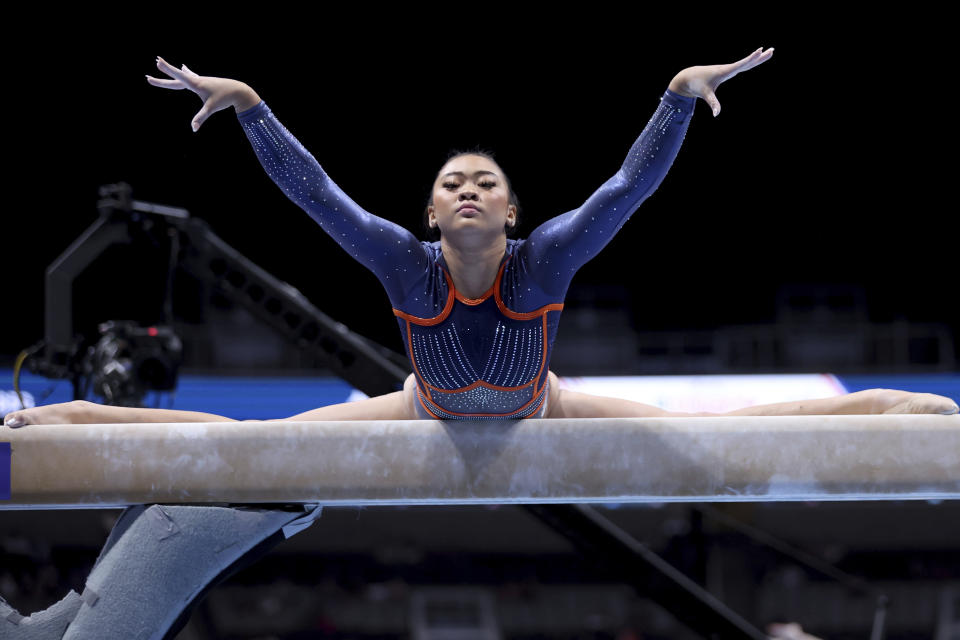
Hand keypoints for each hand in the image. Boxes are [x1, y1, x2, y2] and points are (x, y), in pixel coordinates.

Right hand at [145, 56, 260, 131]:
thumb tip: (193, 129)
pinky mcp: (205, 82)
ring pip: (183, 75)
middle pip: (177, 76)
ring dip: (172, 71)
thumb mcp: (211, 108)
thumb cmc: (224, 98)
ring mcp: (200, 80)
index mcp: (195, 84)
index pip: (178, 76)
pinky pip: (192, 76)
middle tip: (154, 64)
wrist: (238, 90)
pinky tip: (185, 67)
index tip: (157, 62)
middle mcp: (196, 80)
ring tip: (161, 64)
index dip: (168, 69)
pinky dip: (186, 72)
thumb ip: (200, 118)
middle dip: (165, 72)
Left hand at [668, 47, 773, 116]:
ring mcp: (728, 69)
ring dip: (757, 58)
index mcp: (725, 71)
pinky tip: (756, 60)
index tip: (760, 50)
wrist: (689, 77)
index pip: (741, 64)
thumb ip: (713, 103)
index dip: (751, 58)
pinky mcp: (727, 71)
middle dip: (759, 57)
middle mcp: (728, 68)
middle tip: (772, 50)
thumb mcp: (705, 94)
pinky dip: (750, 62)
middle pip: (747, 62)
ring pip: (746, 63)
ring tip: (769, 52)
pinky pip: (742, 66)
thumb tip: (716, 114)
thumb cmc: (697, 85)